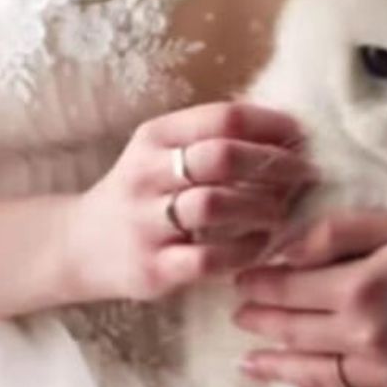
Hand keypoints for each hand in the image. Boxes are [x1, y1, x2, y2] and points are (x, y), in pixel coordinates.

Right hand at [65, 102, 313, 304]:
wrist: (80, 246)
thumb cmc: (142, 194)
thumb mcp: (162, 153)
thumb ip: (211, 140)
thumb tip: (288, 131)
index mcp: (154, 137)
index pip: (222, 118)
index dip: (271, 124)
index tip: (301, 136)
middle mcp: (146, 174)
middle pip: (222, 156)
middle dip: (274, 163)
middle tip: (305, 174)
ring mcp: (146, 222)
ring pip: (215, 205)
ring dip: (261, 206)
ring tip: (281, 211)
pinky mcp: (152, 268)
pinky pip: (208, 259)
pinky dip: (244, 251)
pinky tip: (260, 246)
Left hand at [230, 208, 386, 386]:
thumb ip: (332, 233)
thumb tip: (277, 249)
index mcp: (362, 287)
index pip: (288, 288)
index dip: (258, 284)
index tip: (240, 280)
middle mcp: (368, 336)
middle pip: (294, 332)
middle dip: (259, 322)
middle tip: (238, 316)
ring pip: (312, 375)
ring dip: (273, 369)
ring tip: (247, 363)